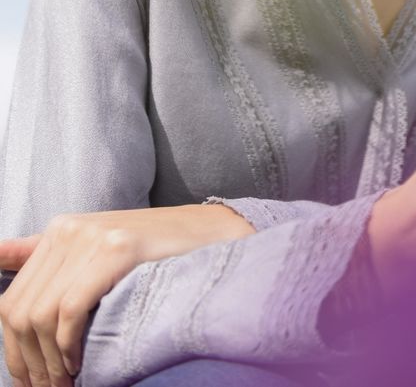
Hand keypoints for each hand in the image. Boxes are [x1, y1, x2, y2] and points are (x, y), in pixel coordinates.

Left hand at [0, 203, 253, 386]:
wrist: (209, 234)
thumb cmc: (151, 252)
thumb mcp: (92, 249)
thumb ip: (42, 254)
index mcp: (57, 231)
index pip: (10, 301)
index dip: (14, 352)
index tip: (31, 381)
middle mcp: (68, 230)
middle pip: (19, 312)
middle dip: (30, 363)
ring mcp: (93, 237)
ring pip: (41, 315)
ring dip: (49, 362)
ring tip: (69, 380)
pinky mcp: (117, 249)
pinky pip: (70, 308)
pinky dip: (68, 344)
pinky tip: (81, 360)